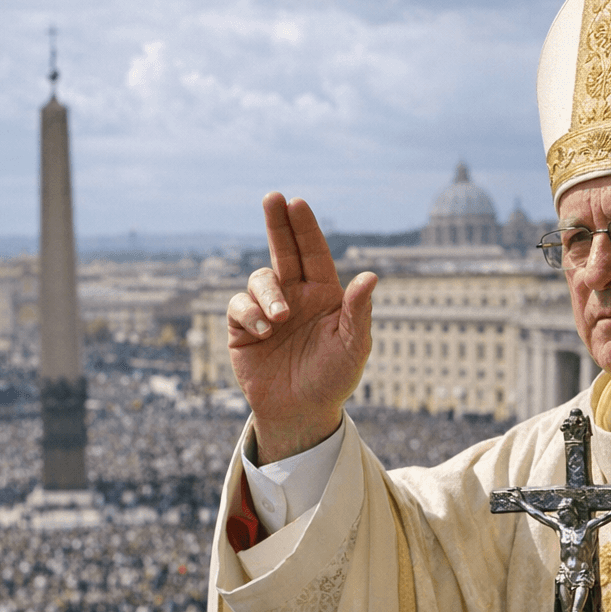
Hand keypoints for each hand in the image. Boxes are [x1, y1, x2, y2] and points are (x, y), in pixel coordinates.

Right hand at [227, 193, 376, 463]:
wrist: (301, 413)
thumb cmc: (334, 379)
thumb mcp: (354, 346)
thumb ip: (359, 311)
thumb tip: (371, 275)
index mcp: (323, 293)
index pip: (313, 252)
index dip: (305, 228)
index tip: (297, 203)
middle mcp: (295, 295)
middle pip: (283, 249)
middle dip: (277, 223)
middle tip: (272, 197)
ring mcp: (267, 310)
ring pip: (260, 278)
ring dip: (268, 293)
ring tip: (279, 319)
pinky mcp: (243, 328)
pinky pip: (239, 305)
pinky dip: (250, 313)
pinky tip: (263, 331)